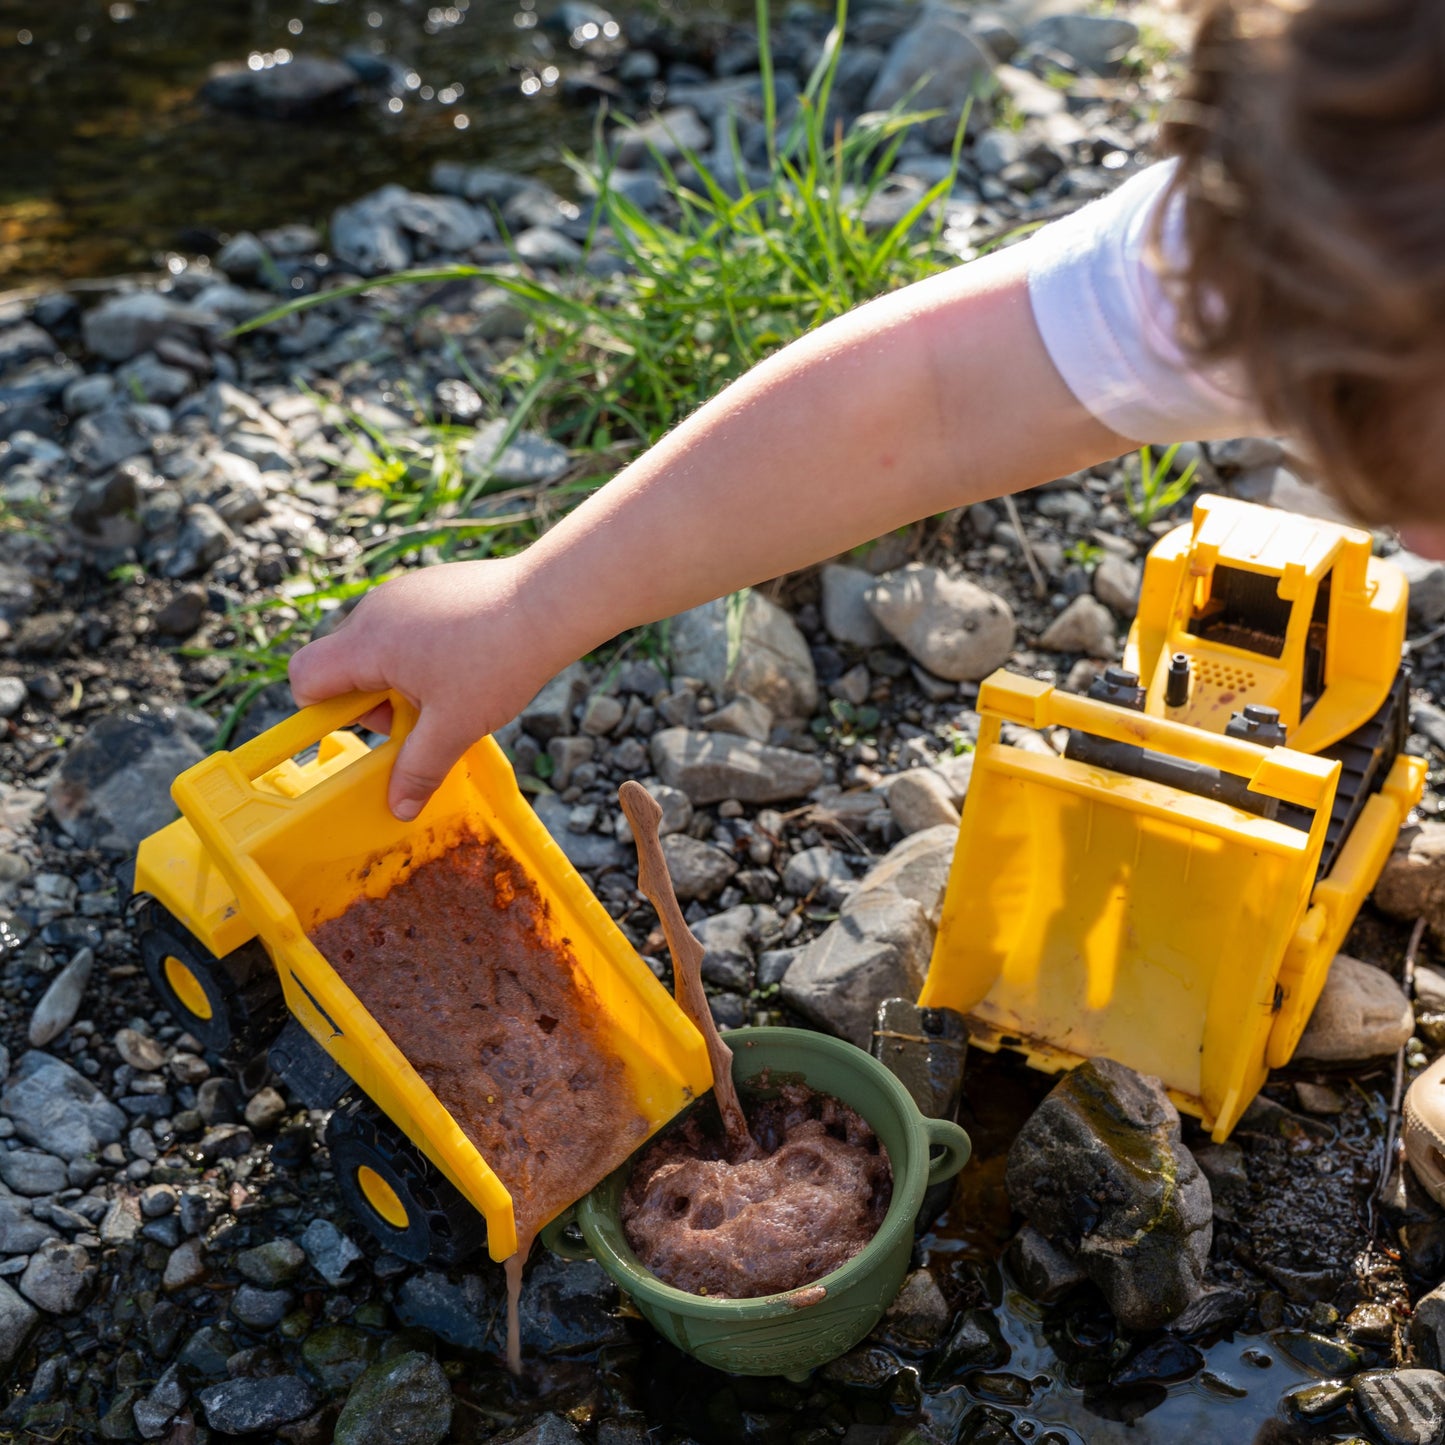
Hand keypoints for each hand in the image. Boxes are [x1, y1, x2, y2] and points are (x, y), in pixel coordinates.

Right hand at [288, 556, 565, 819]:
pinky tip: (467, 665)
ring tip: (451, 695)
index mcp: (368, 642)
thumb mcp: (455, 726)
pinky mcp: (433, 585)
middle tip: (421, 721)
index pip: (306, 676)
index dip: (320, 712)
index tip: (366, 731)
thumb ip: (419, 767)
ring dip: (400, 680)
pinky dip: (423, 654)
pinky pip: (408, 627)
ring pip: (379, 647)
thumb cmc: (499, 660)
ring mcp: (405, 593)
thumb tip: (398, 806)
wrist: (548, 603)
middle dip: (373, 703)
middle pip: (344, 665)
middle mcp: (377, 610)